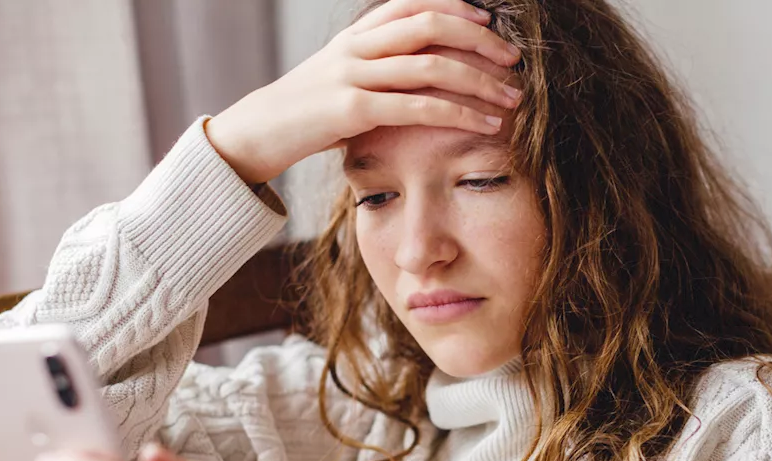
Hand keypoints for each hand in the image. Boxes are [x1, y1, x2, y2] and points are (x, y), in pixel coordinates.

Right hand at [206, 0, 522, 183]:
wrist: (257, 135)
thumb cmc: (307, 115)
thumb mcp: (342, 79)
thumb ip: (379, 68)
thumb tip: (425, 72)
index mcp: (357, 34)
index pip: (414, 3)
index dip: (457, 7)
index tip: (491, 24)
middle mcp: (356, 45)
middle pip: (430, 24)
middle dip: (480, 40)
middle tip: (513, 61)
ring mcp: (352, 74)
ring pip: (430, 64)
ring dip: (479, 80)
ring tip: (512, 99)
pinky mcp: (351, 109)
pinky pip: (417, 105)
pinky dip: (459, 113)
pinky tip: (485, 125)